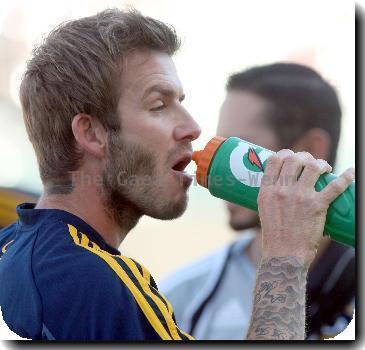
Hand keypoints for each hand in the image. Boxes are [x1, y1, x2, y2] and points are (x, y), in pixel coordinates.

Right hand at [258, 149, 354, 266]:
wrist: (283, 254)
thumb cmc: (274, 234)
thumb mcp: (264, 209)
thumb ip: (271, 194)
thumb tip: (280, 183)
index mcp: (267, 190)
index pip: (275, 160)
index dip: (285, 153)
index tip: (291, 156)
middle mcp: (282, 190)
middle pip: (295, 159)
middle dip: (305, 156)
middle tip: (310, 163)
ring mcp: (299, 197)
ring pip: (313, 167)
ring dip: (321, 163)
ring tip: (325, 168)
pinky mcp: (316, 206)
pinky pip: (334, 186)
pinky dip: (345, 178)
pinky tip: (350, 173)